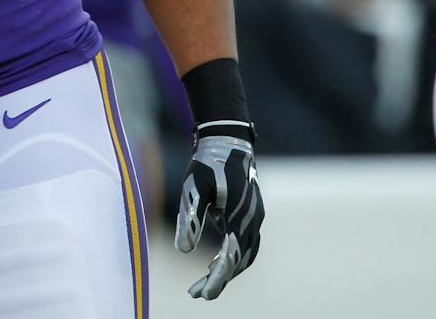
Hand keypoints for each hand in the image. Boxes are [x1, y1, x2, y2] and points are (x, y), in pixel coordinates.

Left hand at [174, 123, 264, 299]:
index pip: (231, 257)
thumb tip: (182, 250)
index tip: (202, 295)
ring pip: (244, 254)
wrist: (227, 142)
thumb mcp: (194, 189)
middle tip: (197, 294)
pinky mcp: (247, 215)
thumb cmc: (208, 164)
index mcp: (241, 218)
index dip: (217, 278)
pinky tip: (212, 263)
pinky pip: (242, 243)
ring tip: (202, 285)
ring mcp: (253, 218)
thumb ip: (190, 219)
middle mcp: (252, 221)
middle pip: (240, 261)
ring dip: (225, 270)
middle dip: (220, 279)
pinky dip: (230, 256)